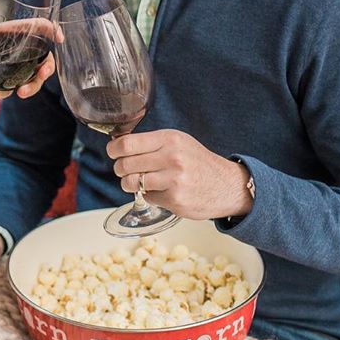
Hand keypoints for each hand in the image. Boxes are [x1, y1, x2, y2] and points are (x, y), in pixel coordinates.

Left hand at [0, 8, 56, 104]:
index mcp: (11, 34)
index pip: (37, 28)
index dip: (51, 30)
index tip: (59, 37)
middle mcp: (17, 52)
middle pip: (43, 58)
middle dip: (47, 67)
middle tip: (42, 74)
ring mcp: (13, 70)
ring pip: (32, 79)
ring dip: (30, 87)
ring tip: (19, 93)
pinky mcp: (3, 85)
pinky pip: (7, 92)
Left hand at [106, 128, 252, 220]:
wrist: (227, 185)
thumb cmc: (198, 162)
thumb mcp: (178, 142)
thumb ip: (152, 142)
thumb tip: (119, 145)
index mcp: (170, 139)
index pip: (127, 144)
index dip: (113, 149)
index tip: (113, 152)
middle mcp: (171, 158)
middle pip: (125, 164)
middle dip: (120, 169)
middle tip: (124, 170)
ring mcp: (173, 181)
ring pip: (132, 183)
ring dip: (129, 184)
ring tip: (137, 182)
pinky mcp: (174, 200)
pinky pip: (147, 197)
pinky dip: (148, 196)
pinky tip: (160, 191)